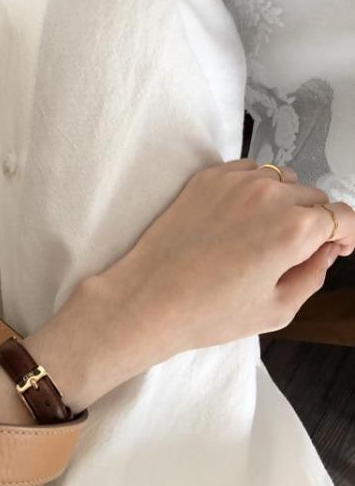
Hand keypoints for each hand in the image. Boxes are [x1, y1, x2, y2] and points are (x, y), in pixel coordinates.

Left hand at [82, 160, 354, 394]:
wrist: (150, 298)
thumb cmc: (211, 313)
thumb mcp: (277, 309)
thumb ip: (314, 274)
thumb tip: (327, 249)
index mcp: (293, 230)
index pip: (342, 215)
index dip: (347, 233)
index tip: (339, 246)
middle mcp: (270, 195)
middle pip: (314, 197)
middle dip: (314, 221)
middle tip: (295, 252)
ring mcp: (237, 180)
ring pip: (283, 180)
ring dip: (285, 202)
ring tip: (263, 236)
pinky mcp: (210, 175)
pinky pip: (250, 172)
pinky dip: (255, 190)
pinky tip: (240, 220)